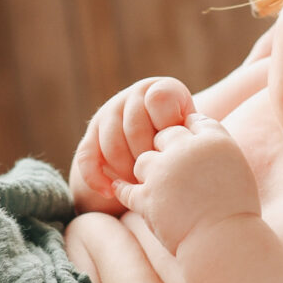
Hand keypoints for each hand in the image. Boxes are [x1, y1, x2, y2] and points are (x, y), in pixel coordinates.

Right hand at [69, 76, 196, 214]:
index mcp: (162, 89)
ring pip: (112, 144)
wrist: (163, 148)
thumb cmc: (188, 147)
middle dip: (148, 158)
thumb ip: (195, 131)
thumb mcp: (196, 133)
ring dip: (126, 170)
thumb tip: (195, 140)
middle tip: (161, 178)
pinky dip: (96, 177)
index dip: (168, 128)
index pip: (159, 101)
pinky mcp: (92, 134)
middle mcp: (133, 95)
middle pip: (134, 128)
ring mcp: (110, 112)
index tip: (177, 149)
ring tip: (142, 187)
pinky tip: (110, 192)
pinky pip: (86, 155)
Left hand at [116, 117, 259, 252]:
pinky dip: (123, 190)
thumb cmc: (236, 211)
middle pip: (165, 134)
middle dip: (167, 148)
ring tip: (156, 184)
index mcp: (215, 140)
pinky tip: (119, 188)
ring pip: (143, 159)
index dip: (191, 135)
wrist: (224, 241)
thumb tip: (198, 139)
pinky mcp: (147, 196)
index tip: (191, 147)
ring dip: (148, 171)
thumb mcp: (237, 170)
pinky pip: (127, 188)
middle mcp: (187, 150)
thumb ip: (217, 149)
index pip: (194, 122)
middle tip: (172, 166)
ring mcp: (164, 172)